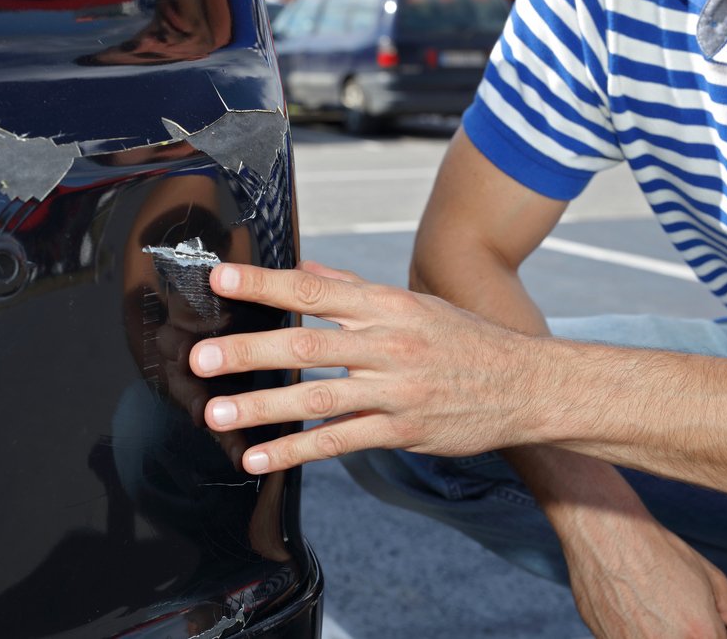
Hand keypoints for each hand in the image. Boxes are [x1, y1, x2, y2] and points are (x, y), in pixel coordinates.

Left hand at [189, 261, 545, 472]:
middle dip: (248, 351)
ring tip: (217, 414)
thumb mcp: (416, 303)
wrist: (527, 384)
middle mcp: (389, 344)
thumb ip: (356, 288)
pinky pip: (340, 442)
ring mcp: (396, 390)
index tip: (222, 280)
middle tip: (199, 358)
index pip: (317, 288)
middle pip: (308, 345)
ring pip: (318, 400)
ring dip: (263, 408)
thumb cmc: (467, 340)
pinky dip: (297, 451)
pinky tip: (260, 458)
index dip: (266, 284)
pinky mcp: (402, 431)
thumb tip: (308, 268)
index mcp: (388, 306)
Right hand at [562, 510, 726, 638]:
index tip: (702, 620)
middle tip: (677, 610)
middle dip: (689, 632)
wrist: (607, 533)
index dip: (713, 632)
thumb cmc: (659, 552)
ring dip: (661, 633)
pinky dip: (634, 631)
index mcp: (700, 634)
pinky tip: (631, 606)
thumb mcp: (714, 579)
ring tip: (653, 607)